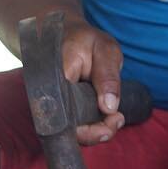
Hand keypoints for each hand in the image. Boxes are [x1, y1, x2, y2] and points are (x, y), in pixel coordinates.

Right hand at [58, 14, 125, 146]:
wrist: (68, 35)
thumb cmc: (86, 40)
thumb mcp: (105, 49)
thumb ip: (108, 76)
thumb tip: (109, 108)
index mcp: (56, 77)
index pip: (66, 115)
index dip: (88, 129)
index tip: (111, 121)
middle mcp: (50, 96)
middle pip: (68, 129)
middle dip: (95, 133)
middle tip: (117, 120)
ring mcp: (54, 104)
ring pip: (72, 130)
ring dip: (96, 130)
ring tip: (116, 118)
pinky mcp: (62, 107)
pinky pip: (75, 124)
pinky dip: (93, 124)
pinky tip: (108, 116)